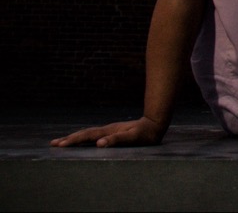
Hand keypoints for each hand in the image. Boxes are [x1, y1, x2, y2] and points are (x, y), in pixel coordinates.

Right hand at [50, 116, 166, 147]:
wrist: (154, 125)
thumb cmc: (144, 134)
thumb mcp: (132, 137)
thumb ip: (117, 139)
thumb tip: (99, 143)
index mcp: (108, 131)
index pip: (87, 136)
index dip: (73, 140)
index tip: (60, 145)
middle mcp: (106, 130)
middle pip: (84, 134)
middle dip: (69, 139)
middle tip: (53, 144)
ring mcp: (108, 131)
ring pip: (87, 134)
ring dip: (74, 138)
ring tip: (62, 142)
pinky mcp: (111, 133)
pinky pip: (94, 136)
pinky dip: (84, 138)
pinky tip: (81, 141)